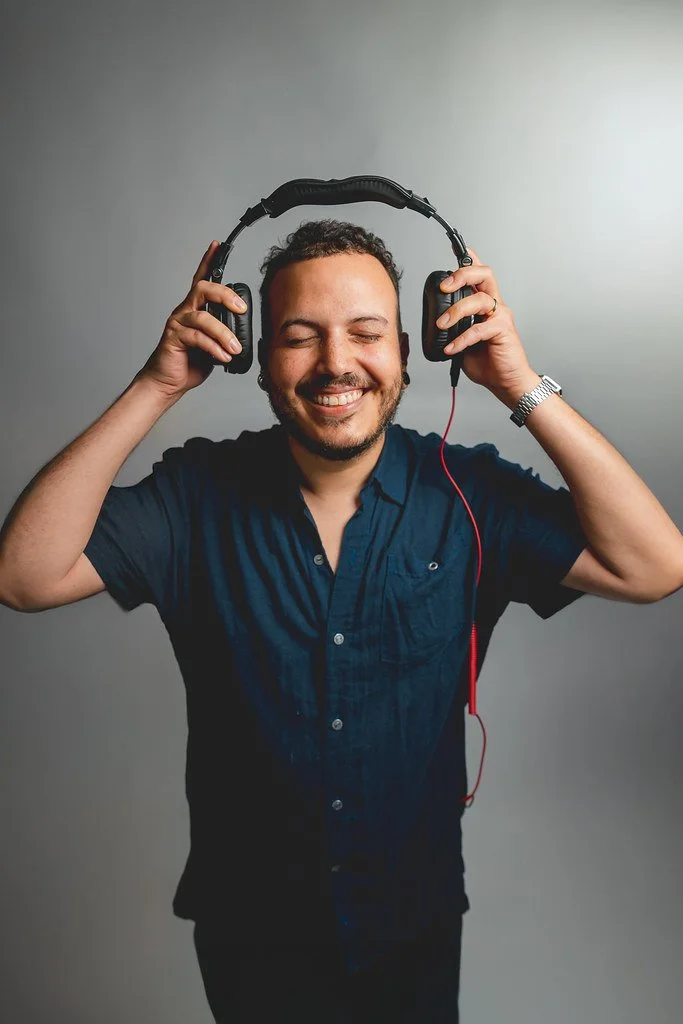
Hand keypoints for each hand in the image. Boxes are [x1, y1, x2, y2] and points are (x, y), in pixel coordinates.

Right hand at [138, 240, 245, 396]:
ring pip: (203, 318)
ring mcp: (177, 323)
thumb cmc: (190, 362)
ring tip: (235, 349)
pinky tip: (223, 357)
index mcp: (195, 309)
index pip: (202, 280)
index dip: (208, 261)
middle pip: (203, 289)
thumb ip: (225, 335)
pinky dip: (214, 347)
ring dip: (224, 333)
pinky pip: (197, 337)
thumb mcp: (215, 346)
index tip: (217, 245)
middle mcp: (185, 311)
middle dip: (225, 295)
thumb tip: (245, 336)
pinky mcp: (173, 338)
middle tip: (241, 309)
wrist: (169, 382)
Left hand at [437, 247, 534, 395]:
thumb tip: (435, 322)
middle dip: (462, 275)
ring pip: (479, 300)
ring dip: (456, 311)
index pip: (479, 275)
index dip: (469, 259)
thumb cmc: (488, 361)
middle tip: (444, 287)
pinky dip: (462, 338)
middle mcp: (495, 305)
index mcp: (485, 304)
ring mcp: (500, 316)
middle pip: (484, 275)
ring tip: (441, 325)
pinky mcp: (503, 330)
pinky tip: (451, 348)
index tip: (456, 246)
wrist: (506, 382)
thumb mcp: (462, 340)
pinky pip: (479, 328)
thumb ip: (453, 327)